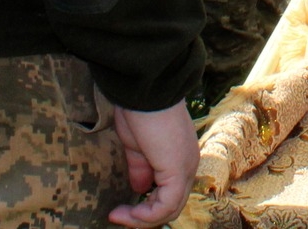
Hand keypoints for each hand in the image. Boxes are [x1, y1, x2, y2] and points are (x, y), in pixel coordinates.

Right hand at [108, 103, 198, 226]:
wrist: (145, 91)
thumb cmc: (139, 110)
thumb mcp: (136, 145)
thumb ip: (141, 168)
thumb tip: (140, 189)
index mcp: (180, 157)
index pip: (170, 193)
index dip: (146, 206)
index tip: (119, 207)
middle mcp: (188, 164)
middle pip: (172, 205)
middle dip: (143, 216)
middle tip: (118, 215)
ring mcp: (185, 168)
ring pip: (170, 209)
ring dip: (141, 218)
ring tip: (118, 215)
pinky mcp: (177, 171)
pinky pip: (165, 206)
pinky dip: (145, 215)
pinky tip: (125, 212)